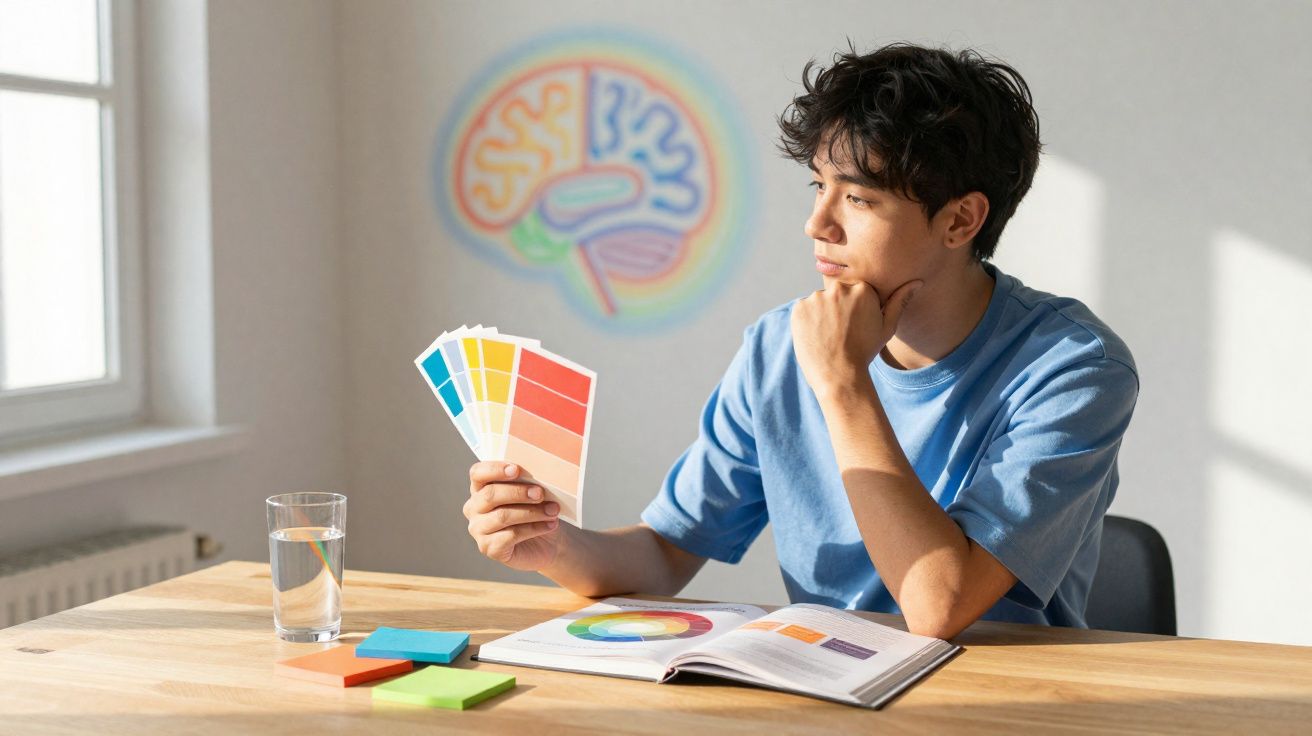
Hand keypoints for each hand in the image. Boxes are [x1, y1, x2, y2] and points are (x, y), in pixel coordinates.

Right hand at [463, 461, 561, 570]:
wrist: (548, 543)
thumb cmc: (536, 512)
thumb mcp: (532, 493)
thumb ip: (527, 481)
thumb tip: (537, 473)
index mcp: (480, 488)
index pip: (477, 473)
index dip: (495, 470)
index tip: (516, 469)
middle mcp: (474, 508)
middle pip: (490, 495)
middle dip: (518, 492)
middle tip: (540, 493)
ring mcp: (478, 530)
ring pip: (502, 516)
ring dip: (531, 512)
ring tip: (552, 510)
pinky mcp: (489, 548)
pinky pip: (511, 535)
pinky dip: (533, 528)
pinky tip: (549, 525)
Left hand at [790, 279, 921, 395]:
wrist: (839, 375)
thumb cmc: (865, 352)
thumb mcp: (886, 327)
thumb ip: (899, 301)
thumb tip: (917, 281)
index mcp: (863, 288)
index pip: (854, 292)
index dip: (854, 310)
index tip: (854, 326)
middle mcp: (839, 288)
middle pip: (836, 294)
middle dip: (837, 309)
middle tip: (841, 333)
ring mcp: (817, 297)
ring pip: (819, 302)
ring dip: (821, 314)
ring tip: (828, 336)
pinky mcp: (799, 307)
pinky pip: (804, 310)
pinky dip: (807, 321)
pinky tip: (816, 336)